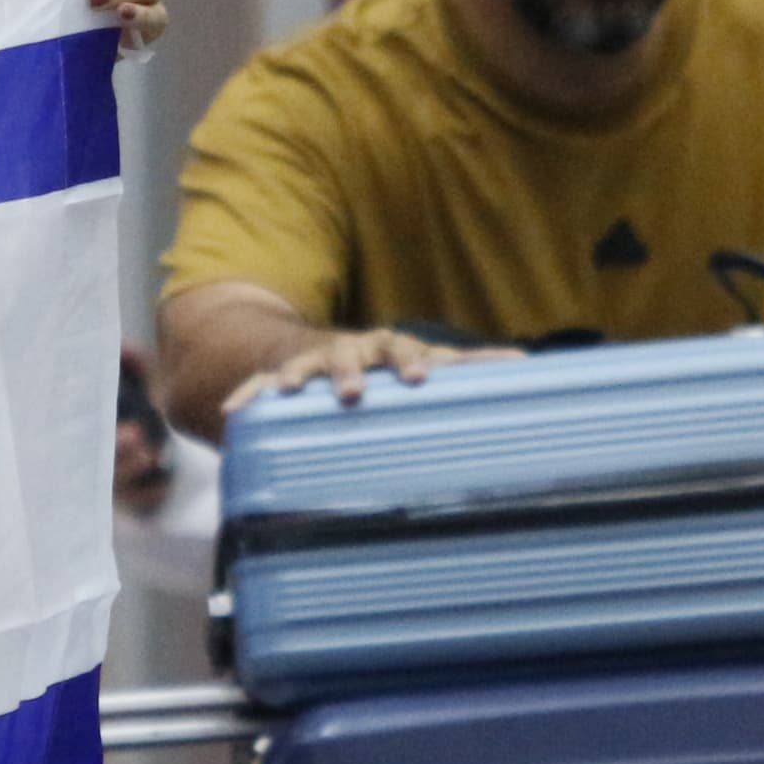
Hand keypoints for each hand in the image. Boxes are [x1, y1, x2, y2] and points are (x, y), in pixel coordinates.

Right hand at [220, 325, 511, 416]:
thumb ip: (467, 369)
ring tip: (287, 390)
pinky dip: (247, 396)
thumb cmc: (383, 369)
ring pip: (303, 366)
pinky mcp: (278, 379)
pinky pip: (258, 386)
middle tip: (353, 392)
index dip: (412, 363)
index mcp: (389, 351)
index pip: (405, 351)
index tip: (420, 380)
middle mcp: (351, 351)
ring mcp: (312, 364)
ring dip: (296, 376)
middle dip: (351, 370)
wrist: (314, 352)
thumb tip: (530, 365)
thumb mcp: (421, 365)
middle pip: (352, 353)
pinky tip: (233, 412)